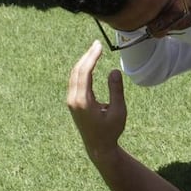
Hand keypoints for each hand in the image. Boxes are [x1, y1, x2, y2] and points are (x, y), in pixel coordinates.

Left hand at [67, 40, 126, 161]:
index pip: (85, 72)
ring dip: (83, 61)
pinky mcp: (73, 102)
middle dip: (87, 56)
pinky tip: (89, 63)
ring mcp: (71, 101)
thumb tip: (113, 70)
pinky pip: (75, 81)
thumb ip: (116, 90)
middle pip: (77, 71)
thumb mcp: (119, 111)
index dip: (91, 57)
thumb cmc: (111, 130)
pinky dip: (82, 70)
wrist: (98, 147)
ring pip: (74, 75)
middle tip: (97, 43)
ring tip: (94, 50)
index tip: (99, 46)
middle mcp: (74, 99)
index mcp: (83, 101)